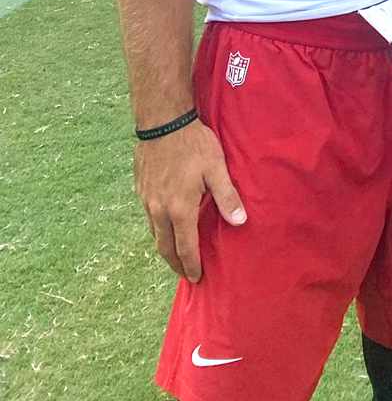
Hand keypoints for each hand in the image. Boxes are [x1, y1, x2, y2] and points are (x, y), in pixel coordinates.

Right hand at [134, 118, 246, 282]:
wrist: (162, 121)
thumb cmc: (193, 144)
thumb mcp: (216, 168)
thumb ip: (227, 197)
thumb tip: (240, 222)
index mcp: (179, 209)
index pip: (185, 248)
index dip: (192, 266)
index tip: (197, 278)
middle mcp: (159, 210)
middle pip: (165, 247)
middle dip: (176, 264)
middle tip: (185, 273)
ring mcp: (147, 200)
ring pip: (154, 233)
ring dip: (165, 247)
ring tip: (175, 254)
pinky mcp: (141, 189)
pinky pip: (148, 218)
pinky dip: (157, 229)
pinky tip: (165, 225)